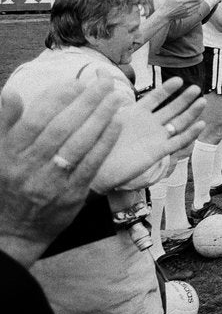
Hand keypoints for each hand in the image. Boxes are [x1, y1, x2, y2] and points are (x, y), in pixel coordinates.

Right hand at [0, 80, 123, 267]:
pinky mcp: (72, 195)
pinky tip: (117, 124)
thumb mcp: (0, 154)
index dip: (57, 99)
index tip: (76, 82)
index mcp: (10, 153)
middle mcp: (30, 167)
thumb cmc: (9, 185)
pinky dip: (106, 142)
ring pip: (79, 144)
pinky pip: (92, 164)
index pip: (36, 120)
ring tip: (116, 98)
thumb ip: (6, 123)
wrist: (14, 231)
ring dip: (101, 118)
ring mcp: (52, 182)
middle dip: (86, 102)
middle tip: (105, 84)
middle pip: (62, 128)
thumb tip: (11, 93)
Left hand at [92, 78, 206, 192]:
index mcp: (137, 113)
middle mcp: (149, 124)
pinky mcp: (158, 152)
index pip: (156, 97)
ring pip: (178, 123)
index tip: (179, 80)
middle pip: (172, 109)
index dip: (167, 89)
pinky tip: (200, 125)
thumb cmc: (96, 140)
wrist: (95, 167)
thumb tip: (100, 69)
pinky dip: (190, 134)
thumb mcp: (101, 112)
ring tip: (202, 102)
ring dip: (191, 113)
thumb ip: (105, 91)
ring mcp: (155, 137)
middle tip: (196, 88)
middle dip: (184, 99)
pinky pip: (178, 142)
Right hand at [153, 0, 205, 20]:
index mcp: (183, 1)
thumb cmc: (165, 5)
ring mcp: (187, 12)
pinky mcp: (186, 15)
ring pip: (198, 6)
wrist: (164, 16)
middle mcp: (186, 7)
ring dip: (201, 2)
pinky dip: (198, 6)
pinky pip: (195, 11)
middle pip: (199, 2)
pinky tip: (198, 4)